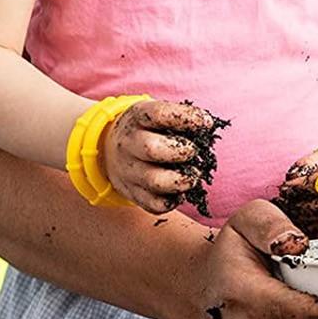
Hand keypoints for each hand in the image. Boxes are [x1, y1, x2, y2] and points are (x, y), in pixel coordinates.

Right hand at [103, 100, 216, 214]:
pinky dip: (173, 201)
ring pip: (155, 181)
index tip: (207, 123)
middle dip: (181, 151)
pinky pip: (154, 205)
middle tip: (195, 151)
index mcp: (138, 117)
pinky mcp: (133, 193)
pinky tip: (181, 192)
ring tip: (194, 175)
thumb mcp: (157, 113)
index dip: (188, 118)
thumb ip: (181, 118)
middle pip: (151, 149)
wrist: (109, 147)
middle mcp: (129, 143)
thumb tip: (208, 127)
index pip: (160, 114)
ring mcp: (129, 171)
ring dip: (181, 180)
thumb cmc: (149, 128)